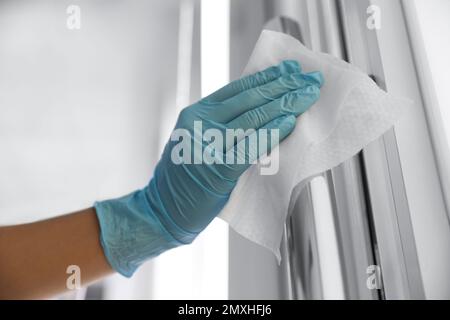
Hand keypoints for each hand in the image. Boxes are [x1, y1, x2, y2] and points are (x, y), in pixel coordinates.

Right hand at [94, 60, 322, 276]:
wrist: (164, 209)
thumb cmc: (184, 177)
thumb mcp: (196, 139)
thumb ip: (221, 123)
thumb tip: (259, 107)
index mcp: (196, 113)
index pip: (238, 88)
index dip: (267, 77)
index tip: (290, 69)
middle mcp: (200, 123)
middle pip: (249, 99)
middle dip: (284, 87)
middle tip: (310, 79)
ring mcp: (208, 145)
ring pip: (253, 119)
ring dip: (285, 105)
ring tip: (308, 95)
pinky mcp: (218, 169)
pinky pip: (252, 146)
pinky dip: (272, 132)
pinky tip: (290, 122)